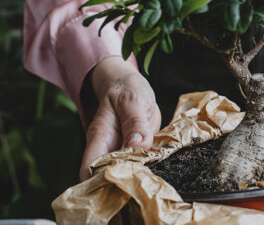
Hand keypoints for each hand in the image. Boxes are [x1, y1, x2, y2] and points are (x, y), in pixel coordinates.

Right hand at [79, 57, 160, 180]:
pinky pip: (144, 165)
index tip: (121, 186)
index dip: (100, 182)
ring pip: (128, 174)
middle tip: (145, 182)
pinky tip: (164, 168)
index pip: (90, 168)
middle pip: (109, 177)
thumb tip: (138, 145)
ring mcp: (124, 153)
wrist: (130, 86)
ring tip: (155, 176)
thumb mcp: (132, 100)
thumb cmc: (125, 89)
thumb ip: (135, 123)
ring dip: (140, 177)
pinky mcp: (140, 152)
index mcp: (100, 138)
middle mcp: (109, 149)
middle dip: (124, 184)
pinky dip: (153, 168)